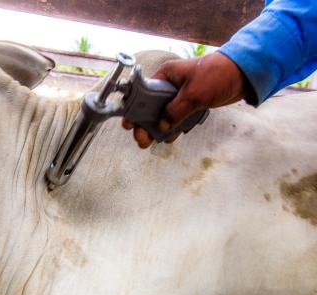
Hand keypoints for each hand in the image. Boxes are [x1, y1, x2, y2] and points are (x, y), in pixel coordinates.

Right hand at [122, 52, 251, 147]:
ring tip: (148, 142)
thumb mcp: (194, 94)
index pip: (143, 92)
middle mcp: (169, 85)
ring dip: (156, 128)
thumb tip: (163, 126)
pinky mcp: (190, 103)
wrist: (244, 73)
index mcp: (166, 76)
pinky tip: (168, 138)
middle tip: (140, 138)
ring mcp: (180, 95)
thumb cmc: (218, 74)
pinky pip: (176, 117)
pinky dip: (172, 128)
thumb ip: (176, 110)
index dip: (134, 108)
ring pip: (162, 114)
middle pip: (150, 107)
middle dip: (144, 123)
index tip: (129, 123)